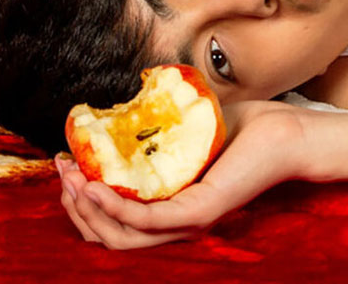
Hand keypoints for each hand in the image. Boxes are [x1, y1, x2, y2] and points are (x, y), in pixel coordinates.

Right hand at [56, 99, 309, 249]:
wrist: (285, 131)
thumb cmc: (241, 129)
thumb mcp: (184, 130)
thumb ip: (153, 131)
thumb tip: (116, 112)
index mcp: (170, 211)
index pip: (114, 225)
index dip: (82, 202)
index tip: (65, 165)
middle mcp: (177, 225)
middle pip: (110, 235)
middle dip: (75, 205)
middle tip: (61, 169)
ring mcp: (190, 222)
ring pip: (123, 235)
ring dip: (88, 208)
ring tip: (71, 177)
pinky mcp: (201, 211)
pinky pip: (147, 221)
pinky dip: (116, 208)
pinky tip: (96, 187)